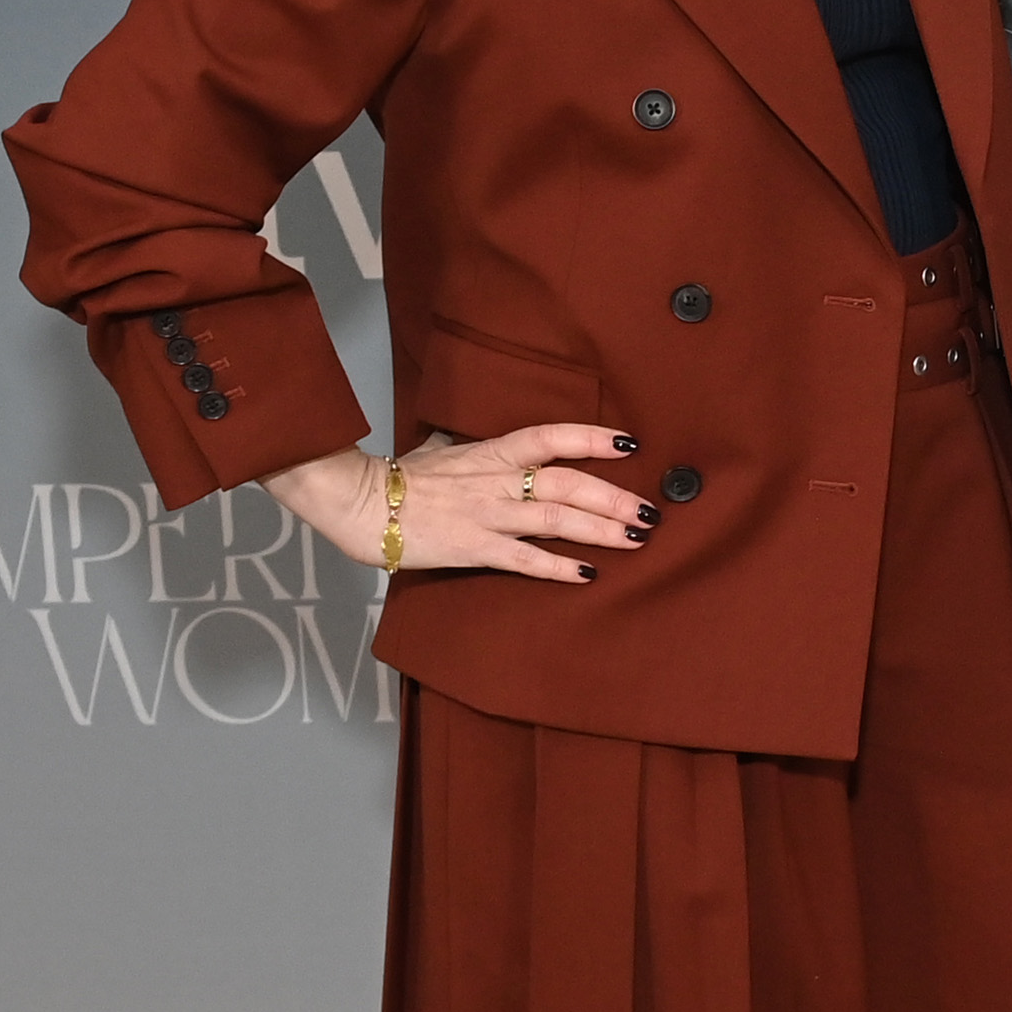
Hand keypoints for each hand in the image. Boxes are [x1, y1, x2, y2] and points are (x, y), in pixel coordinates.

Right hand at [264, 427, 649, 583]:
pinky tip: (588, 574)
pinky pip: (524, 560)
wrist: (361, 502)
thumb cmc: (400, 476)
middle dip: (613, 496)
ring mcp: (488, 515)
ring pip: (556, 520)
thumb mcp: (441, 449)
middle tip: (650, 510)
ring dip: (600, 530)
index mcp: (491, 452)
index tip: (630, 444)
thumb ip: (471, 446)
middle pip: (567, 483)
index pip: (551, 437)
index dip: (591, 438)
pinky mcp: (474, 548)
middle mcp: (497, 481)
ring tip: (636, 537)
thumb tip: (478, 437)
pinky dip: (558, 568)